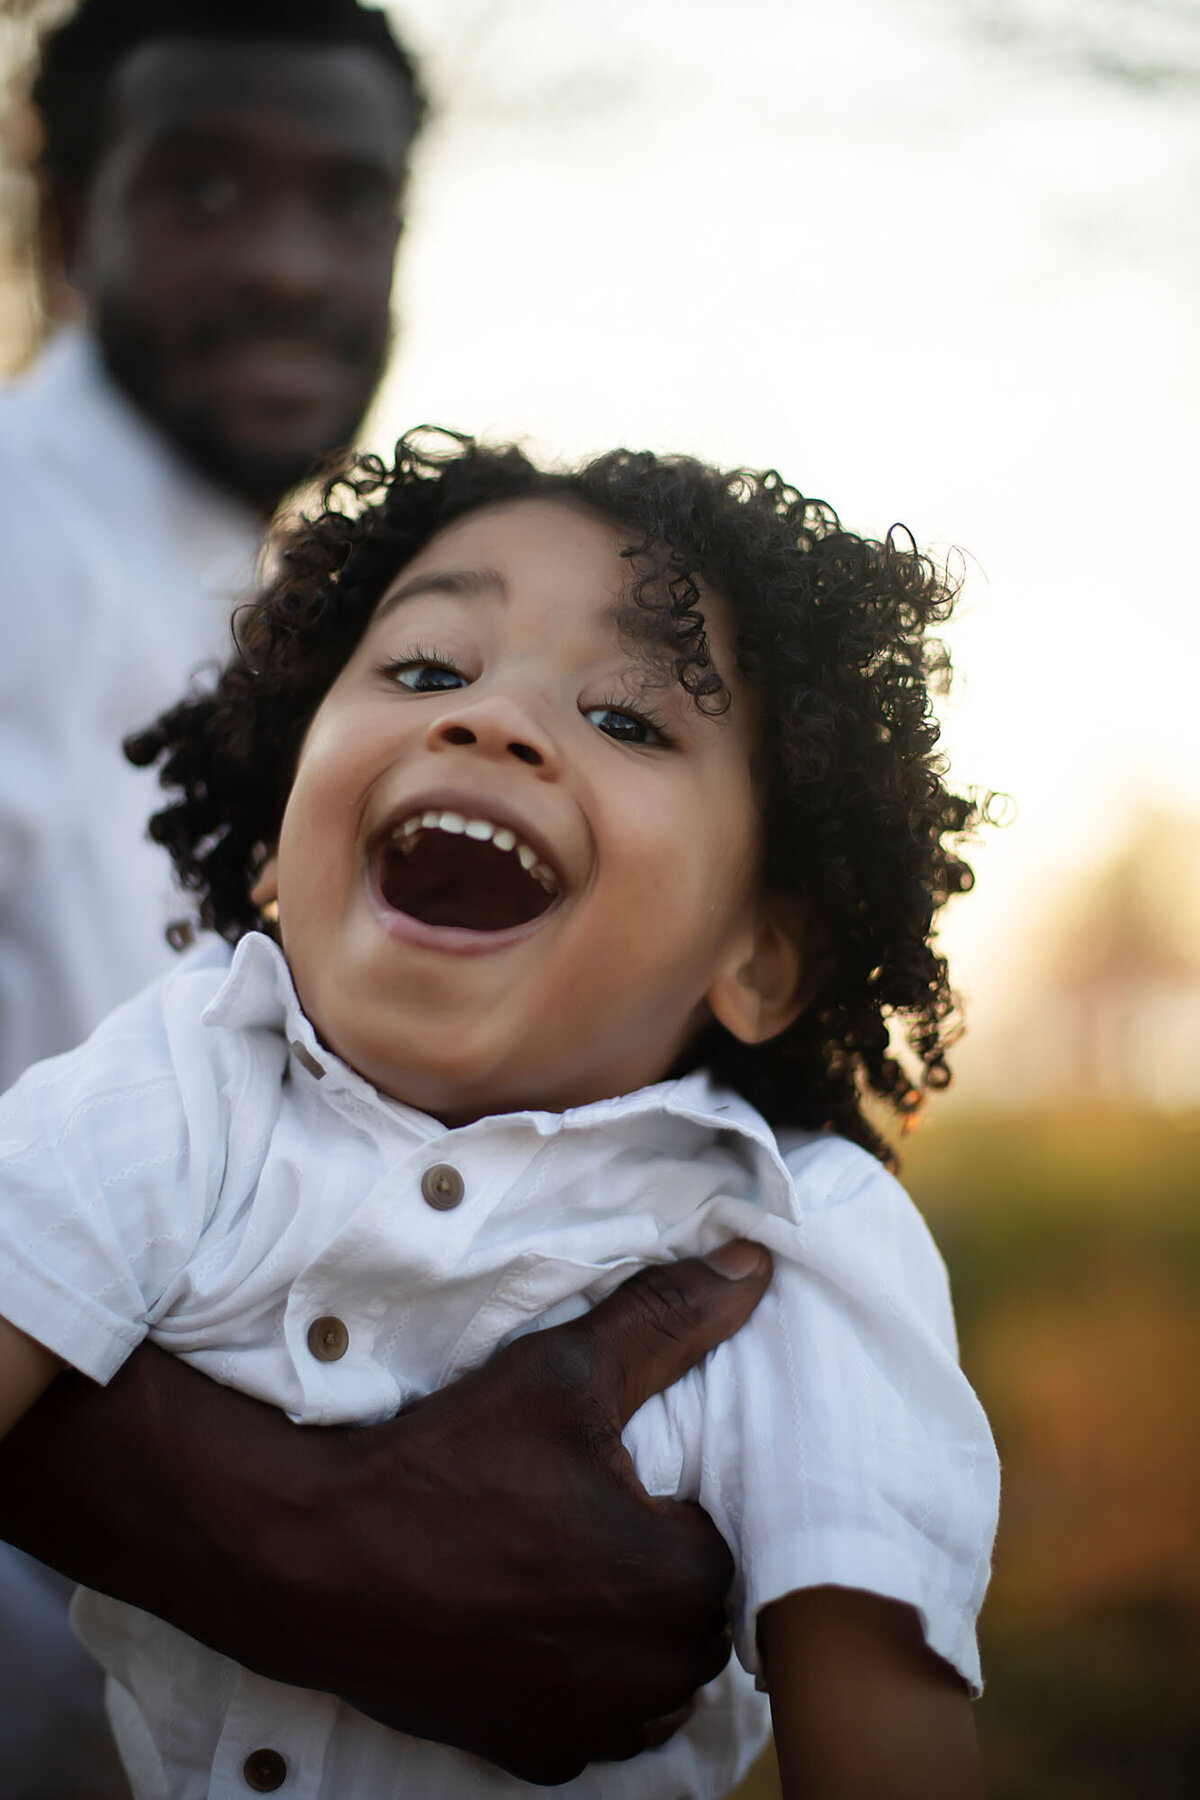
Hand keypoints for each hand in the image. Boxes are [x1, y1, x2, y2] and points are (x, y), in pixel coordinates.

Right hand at [0, 1243, 769, 1783]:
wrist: (310, 1563)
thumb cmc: (441, 1466)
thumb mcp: (561, 1372)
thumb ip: (668, 1319)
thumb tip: (752, 1264)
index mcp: (680, 1584)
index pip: (738, 1529)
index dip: (687, 1494)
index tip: (630, 1468)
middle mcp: (654, 1680)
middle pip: (702, 1604)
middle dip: (665, 1557)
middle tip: (590, 1503)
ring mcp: (594, 1731)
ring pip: (655, 1666)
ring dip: (629, 1622)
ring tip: (559, 1556)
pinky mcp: (535, 1757)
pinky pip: (596, 1714)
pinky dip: (578, 1673)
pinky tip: (528, 1616)